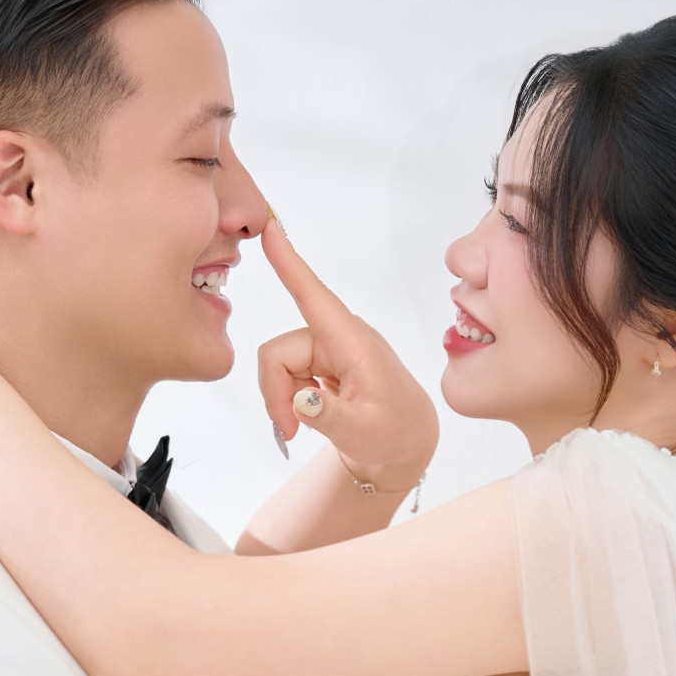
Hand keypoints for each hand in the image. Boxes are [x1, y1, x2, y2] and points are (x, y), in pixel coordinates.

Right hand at [258, 216, 437, 489]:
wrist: (405, 448)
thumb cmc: (394, 435)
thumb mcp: (362, 433)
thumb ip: (328, 416)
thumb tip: (299, 400)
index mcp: (353, 343)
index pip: (315, 297)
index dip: (290, 264)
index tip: (270, 228)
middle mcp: (337, 338)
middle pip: (278, 352)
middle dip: (275, 392)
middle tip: (290, 429)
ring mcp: (327, 350)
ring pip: (277, 366)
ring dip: (282, 400)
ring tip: (300, 428)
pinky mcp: (320, 363)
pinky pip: (285, 375)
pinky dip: (288, 401)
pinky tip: (307, 417)